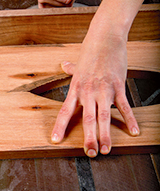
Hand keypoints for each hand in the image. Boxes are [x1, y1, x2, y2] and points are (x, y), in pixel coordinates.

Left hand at [51, 28, 139, 156]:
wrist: (105, 37)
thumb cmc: (91, 50)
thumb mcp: (78, 62)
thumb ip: (71, 69)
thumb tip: (63, 65)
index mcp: (75, 88)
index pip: (65, 111)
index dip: (60, 127)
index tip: (55, 141)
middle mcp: (87, 92)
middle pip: (86, 119)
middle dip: (88, 138)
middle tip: (89, 154)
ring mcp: (103, 90)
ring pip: (104, 117)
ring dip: (106, 135)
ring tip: (107, 150)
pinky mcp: (118, 86)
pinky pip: (124, 106)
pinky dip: (129, 119)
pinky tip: (133, 132)